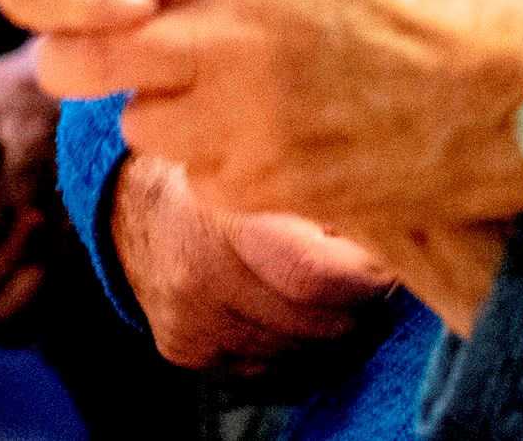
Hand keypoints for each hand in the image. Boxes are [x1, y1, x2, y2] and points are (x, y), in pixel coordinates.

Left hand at [0, 0, 522, 233]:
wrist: (513, 95)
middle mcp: (240, 26)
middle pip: (84, 30)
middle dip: (81, 26)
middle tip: (118, 18)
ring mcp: (244, 113)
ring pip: (125, 108)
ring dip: (154, 94)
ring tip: (211, 74)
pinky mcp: (258, 181)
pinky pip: (186, 166)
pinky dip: (210, 149)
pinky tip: (266, 123)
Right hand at [111, 155, 394, 373]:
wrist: (127, 196)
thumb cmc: (213, 163)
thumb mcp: (258, 153)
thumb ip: (317, 186)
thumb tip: (388, 215)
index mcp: (220, 220)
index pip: (313, 275)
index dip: (367, 274)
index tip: (396, 257)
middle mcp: (199, 280)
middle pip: (316, 322)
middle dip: (362, 302)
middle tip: (381, 271)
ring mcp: (191, 322)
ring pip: (300, 352)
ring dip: (333, 326)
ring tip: (341, 286)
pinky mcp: (186, 350)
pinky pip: (268, 368)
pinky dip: (296, 345)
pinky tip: (300, 310)